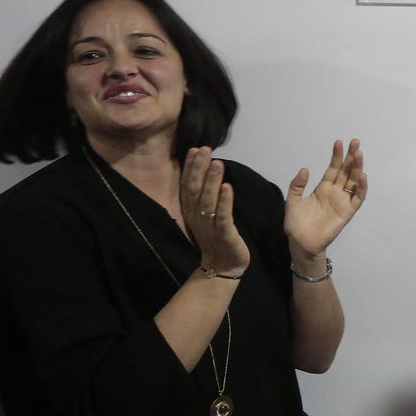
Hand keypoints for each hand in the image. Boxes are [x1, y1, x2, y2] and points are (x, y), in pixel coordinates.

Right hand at [180, 147, 248, 276]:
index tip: (195, 149)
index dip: (191, 167)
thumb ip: (203, 196)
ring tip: (217, 162)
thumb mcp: (205, 215)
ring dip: (212, 181)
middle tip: (205, 149)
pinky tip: (228, 187)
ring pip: (208, 200)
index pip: (188, 185)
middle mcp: (197, 216)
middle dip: (199, 169)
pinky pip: (223, 216)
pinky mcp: (224, 234)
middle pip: (195, 190)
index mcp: (191, 211)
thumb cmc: (216, 237)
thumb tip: (204, 171)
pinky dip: (225, 201)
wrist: (223, 266)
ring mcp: (210, 226)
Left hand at [284, 139, 367, 262]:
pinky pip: (358, 198)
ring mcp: (342, 201)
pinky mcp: (347, 212)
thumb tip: (305, 169)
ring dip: (358, 168)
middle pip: (346, 171)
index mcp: (322, 188)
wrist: (301, 243)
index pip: (333, 168)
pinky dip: (362, 187)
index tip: (339, 142)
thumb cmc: (296, 224)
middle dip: (351, 157)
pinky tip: (362, 175)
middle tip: (355, 142)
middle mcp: (334, 192)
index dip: (336, 156)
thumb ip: (297, 185)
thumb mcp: (292, 201)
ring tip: (359, 154)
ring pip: (354, 181)